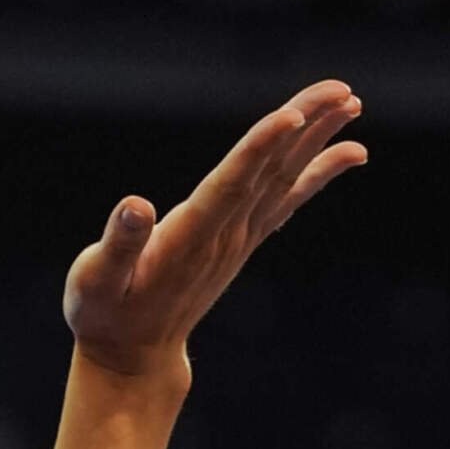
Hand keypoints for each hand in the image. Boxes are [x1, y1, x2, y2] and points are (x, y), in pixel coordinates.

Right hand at [64, 79, 365, 378]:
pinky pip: (286, 201)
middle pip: (270, 171)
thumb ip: (118, 245)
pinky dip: (318, 173)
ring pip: (284, 179)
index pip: (231, 185)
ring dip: (319, 140)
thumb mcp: (97, 282)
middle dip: (306, 127)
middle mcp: (223, 236)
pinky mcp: (241, 242)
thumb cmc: (105, 315)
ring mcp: (237, 239)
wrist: (134, 358)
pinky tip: (348, 152)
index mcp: (189, 238)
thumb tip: (135, 206)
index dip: (259, 148)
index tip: (293, 115)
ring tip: (352, 102)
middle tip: (344, 90)